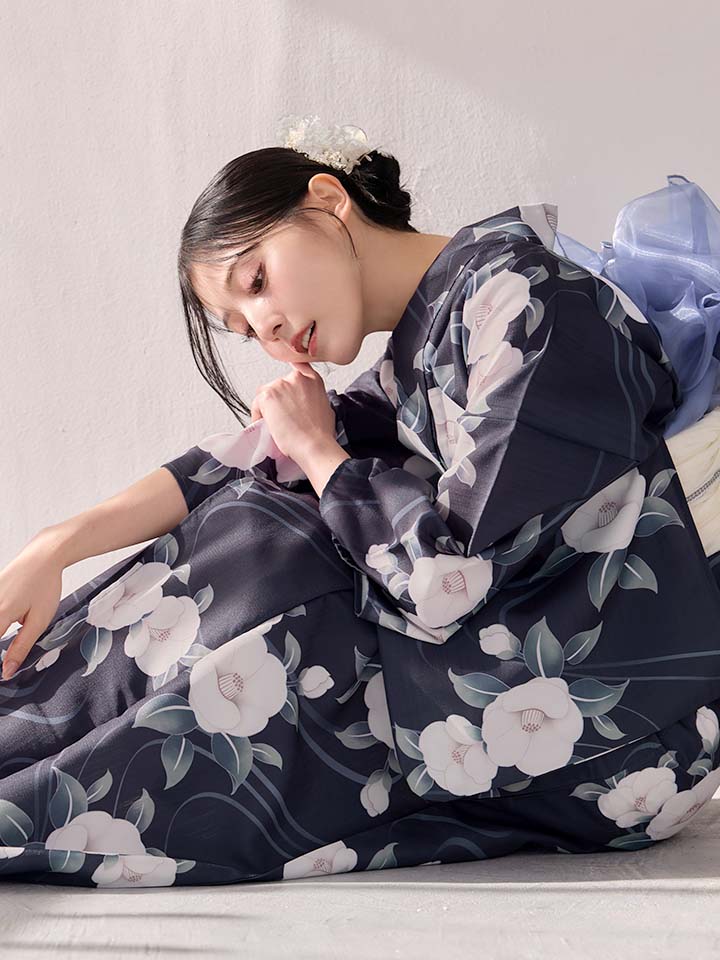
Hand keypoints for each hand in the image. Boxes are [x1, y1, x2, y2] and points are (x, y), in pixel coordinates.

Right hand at [0, 533, 64, 679]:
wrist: (44, 555)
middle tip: (16, 644)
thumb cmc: (45, 584)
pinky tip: (12, 619)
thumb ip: (21, 647)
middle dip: (3, 644)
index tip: (2, 672)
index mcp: (0, 614)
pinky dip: (1, 618)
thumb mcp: (39, 620)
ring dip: (3, 629)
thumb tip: (7, 671)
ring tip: (18, 628)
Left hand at [250, 362, 336, 466]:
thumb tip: (306, 405)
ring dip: (267, 408)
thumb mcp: (326, 408)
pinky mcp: (268, 395)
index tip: (285, 382)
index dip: (289, 377)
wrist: (314, 444)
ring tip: (274, 425)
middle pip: (278, 386)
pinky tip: (267, 427)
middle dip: (278, 401)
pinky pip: (256, 405)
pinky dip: (258, 416)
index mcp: (313, 380)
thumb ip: (314, 399)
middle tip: (281, 418)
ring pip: (266, 395)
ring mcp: (281, 384)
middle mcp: (296, 378)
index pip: (298, 366)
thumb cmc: (321, 433)